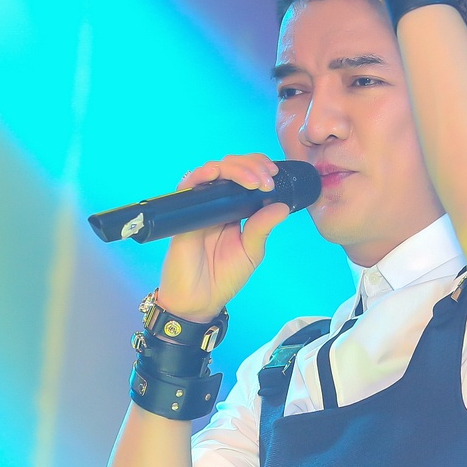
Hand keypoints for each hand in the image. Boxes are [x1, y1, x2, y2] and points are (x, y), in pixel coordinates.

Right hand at [156, 154, 290, 321]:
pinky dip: (202, 174)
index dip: (259, 167)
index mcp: (236, 210)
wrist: (198, 300)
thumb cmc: (224, 278)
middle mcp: (218, 203)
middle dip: (251, 165)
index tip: (274, 174)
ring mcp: (200, 205)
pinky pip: (189, 185)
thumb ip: (262, 228)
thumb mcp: (251, 252)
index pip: (247, 176)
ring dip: (234, 168)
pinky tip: (217, 174)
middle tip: (266, 180)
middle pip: (231, 167)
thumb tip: (282, 206)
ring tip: (252, 181)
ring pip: (213, 170)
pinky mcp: (184, 212)